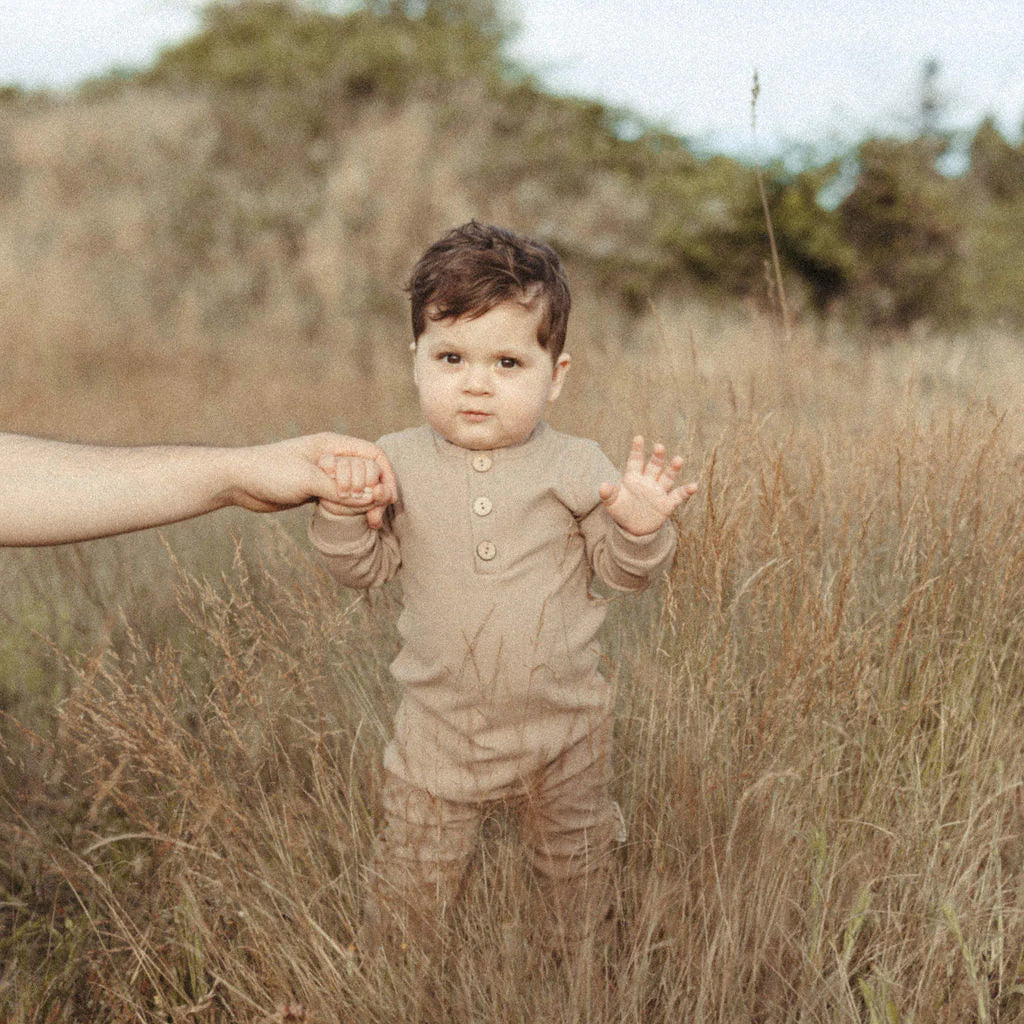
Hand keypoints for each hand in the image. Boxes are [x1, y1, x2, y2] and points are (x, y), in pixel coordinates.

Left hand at [229, 433, 396, 528]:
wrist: (239, 481)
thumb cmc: (270, 472)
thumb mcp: (307, 479)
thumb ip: (339, 490)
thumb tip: (372, 498)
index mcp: (333, 445)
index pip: (373, 454)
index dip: (385, 475)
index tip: (386, 498)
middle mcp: (334, 458)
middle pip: (370, 473)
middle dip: (377, 494)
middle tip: (374, 516)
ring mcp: (327, 475)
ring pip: (359, 488)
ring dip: (367, 504)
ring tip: (371, 523)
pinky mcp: (318, 491)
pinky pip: (345, 499)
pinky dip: (354, 510)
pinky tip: (358, 522)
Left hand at [598, 436, 697, 535]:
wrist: (633, 528)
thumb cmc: (622, 511)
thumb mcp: (612, 504)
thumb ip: (608, 494)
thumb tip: (602, 487)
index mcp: (633, 478)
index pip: (635, 461)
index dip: (637, 450)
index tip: (638, 438)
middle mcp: (648, 481)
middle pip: (654, 466)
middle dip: (657, 457)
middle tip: (659, 447)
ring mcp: (658, 491)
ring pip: (667, 477)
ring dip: (673, 469)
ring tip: (679, 459)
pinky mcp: (667, 504)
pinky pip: (678, 496)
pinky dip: (686, 492)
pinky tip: (694, 486)